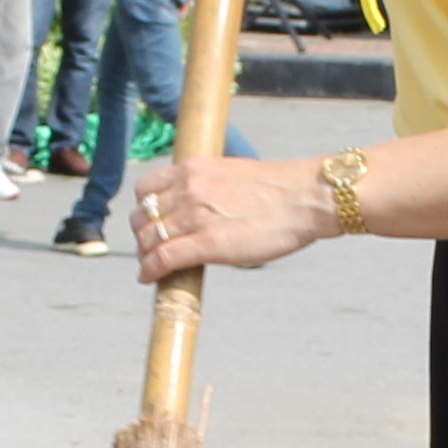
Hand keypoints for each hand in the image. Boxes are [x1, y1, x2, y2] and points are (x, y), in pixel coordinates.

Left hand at [128, 151, 326, 278]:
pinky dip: (150, 271)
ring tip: (152, 267)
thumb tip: (199, 207)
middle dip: (142, 236)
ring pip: (149, 239)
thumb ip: (207, 188)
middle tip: (152, 250)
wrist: (305, 197)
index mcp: (194, 168)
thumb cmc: (279, 190)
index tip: (150, 225)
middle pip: (142, 216)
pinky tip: (150, 279)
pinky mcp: (207, 242)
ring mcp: (195, 215)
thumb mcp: (231, 176)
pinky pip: (163, 258)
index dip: (143, 211)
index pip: (146, 189)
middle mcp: (188, 188)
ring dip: (145, 256)